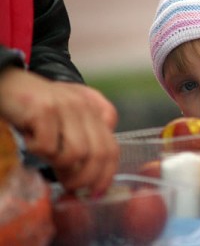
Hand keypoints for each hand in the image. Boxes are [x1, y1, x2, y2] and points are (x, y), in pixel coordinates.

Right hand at [0, 67, 119, 194]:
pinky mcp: (45, 109)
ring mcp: (67, 106)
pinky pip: (48, 146)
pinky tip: (31, 140)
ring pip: (76, 153)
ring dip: (60, 164)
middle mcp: (86, 106)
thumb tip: (88, 179)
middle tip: (70, 186)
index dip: (107, 174)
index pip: (113, 148)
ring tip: (47, 156)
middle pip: (99, 153)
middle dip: (85, 178)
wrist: (10, 83)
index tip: (96, 192)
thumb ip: (84, 142)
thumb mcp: (69, 122)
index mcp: (97, 110)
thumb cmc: (40, 109)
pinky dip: (37, 150)